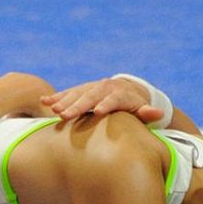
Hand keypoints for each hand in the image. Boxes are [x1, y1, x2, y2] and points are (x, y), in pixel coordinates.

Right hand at [39, 77, 165, 123]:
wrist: (127, 90)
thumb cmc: (135, 106)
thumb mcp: (143, 110)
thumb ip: (148, 113)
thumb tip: (158, 114)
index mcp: (120, 93)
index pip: (113, 99)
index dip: (105, 105)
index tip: (97, 112)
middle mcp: (104, 88)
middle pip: (90, 96)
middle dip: (77, 106)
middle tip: (65, 115)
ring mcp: (91, 88)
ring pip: (76, 93)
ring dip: (63, 101)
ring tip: (52, 110)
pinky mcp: (82, 90)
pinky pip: (68, 93)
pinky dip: (56, 97)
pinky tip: (44, 101)